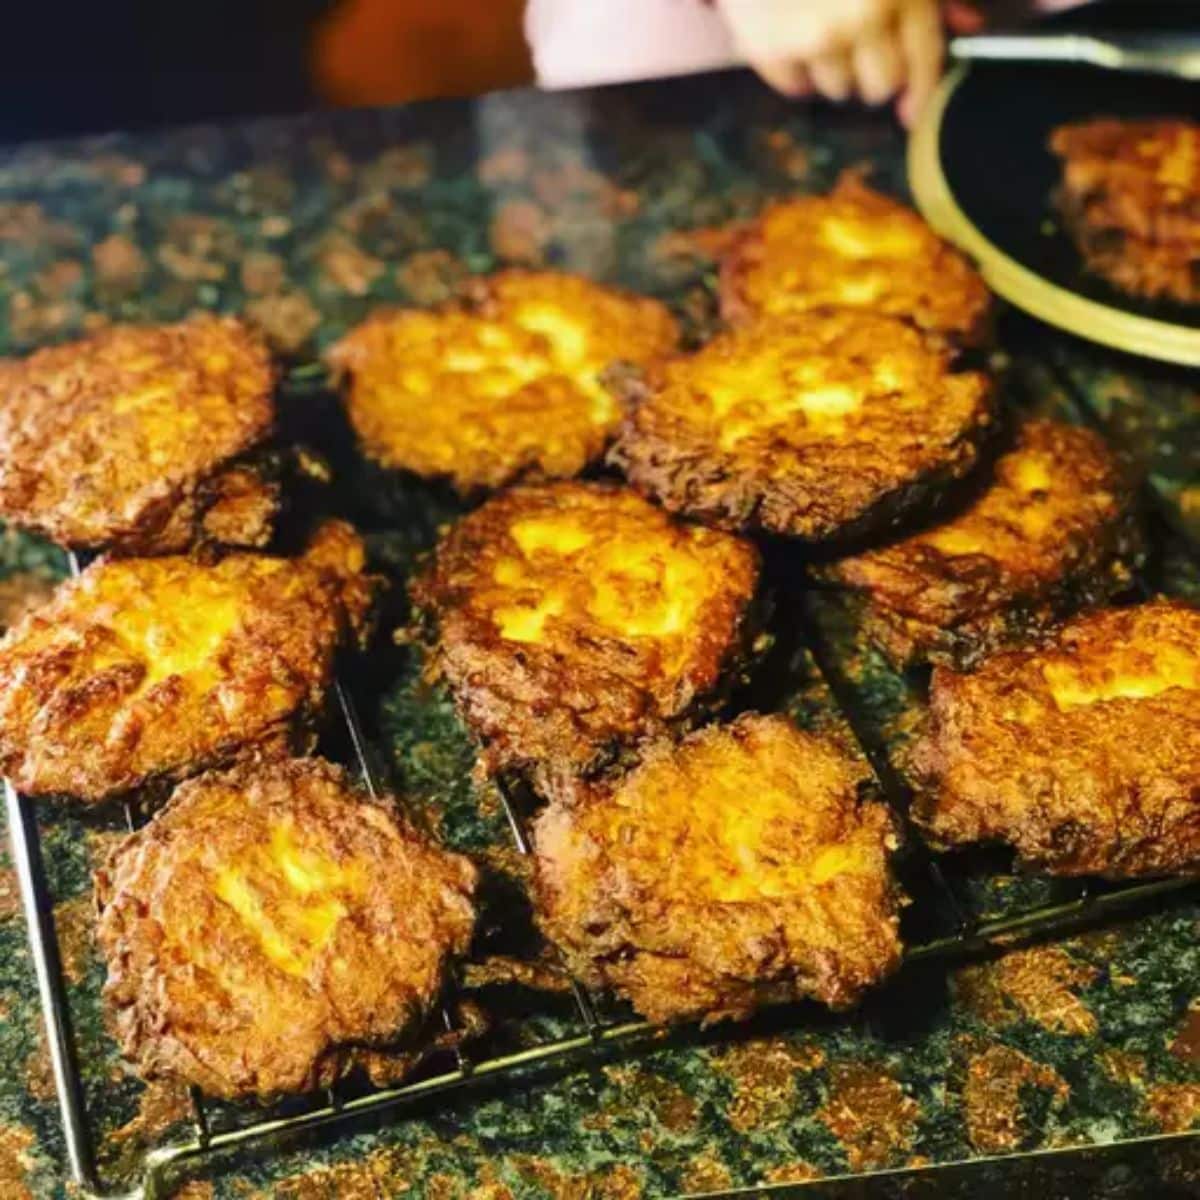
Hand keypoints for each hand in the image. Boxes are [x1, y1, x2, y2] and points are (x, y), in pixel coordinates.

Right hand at [718, 0, 958, 126]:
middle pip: (879, 86)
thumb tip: (969, 25)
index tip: (912, 111)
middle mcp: (862, 15)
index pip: (923, 57)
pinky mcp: (772, 48)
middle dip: (872, 74)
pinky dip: (796, 69)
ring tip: (819, 27)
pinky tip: (793, 35)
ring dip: (832, 68)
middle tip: (857, 49)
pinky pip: (796, 86)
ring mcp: (815, 35)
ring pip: (837, 89)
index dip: (921, 90)